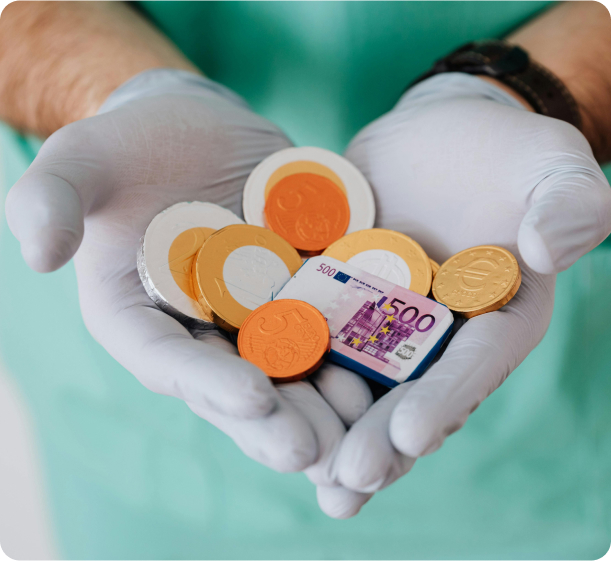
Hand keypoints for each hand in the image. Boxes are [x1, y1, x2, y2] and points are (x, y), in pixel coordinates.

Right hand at [4, 69, 372, 488]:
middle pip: (239, 385)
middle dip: (275, 420)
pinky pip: (332, 322)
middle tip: (313, 451)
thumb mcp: (82, 160)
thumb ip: (52, 199)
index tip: (250, 398)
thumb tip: (34, 252)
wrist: (197, 128)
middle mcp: (202, 331)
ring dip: (326, 403)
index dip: (207, 384)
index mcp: (142, 319)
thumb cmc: (131, 145)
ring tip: (363, 427)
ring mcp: (257, 313)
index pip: (170, 362)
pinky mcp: (302, 287)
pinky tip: (395, 367)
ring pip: (293, 371)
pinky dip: (360, 348)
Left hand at [321, 73, 610, 513]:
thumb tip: (549, 246)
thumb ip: (566, 204)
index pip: (474, 365)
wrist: (432, 135)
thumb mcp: (546, 166)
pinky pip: (314, 335)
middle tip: (348, 480)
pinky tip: (263, 405)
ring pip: (358, 382)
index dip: (446, 399)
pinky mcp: (337, 295)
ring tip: (310, 476)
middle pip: (411, 393)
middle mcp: (436, 333)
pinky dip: (293, 369)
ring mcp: (381, 320)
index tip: (413, 434)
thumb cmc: (501, 152)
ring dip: (334, 429)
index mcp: (493, 317)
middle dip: (380, 439)